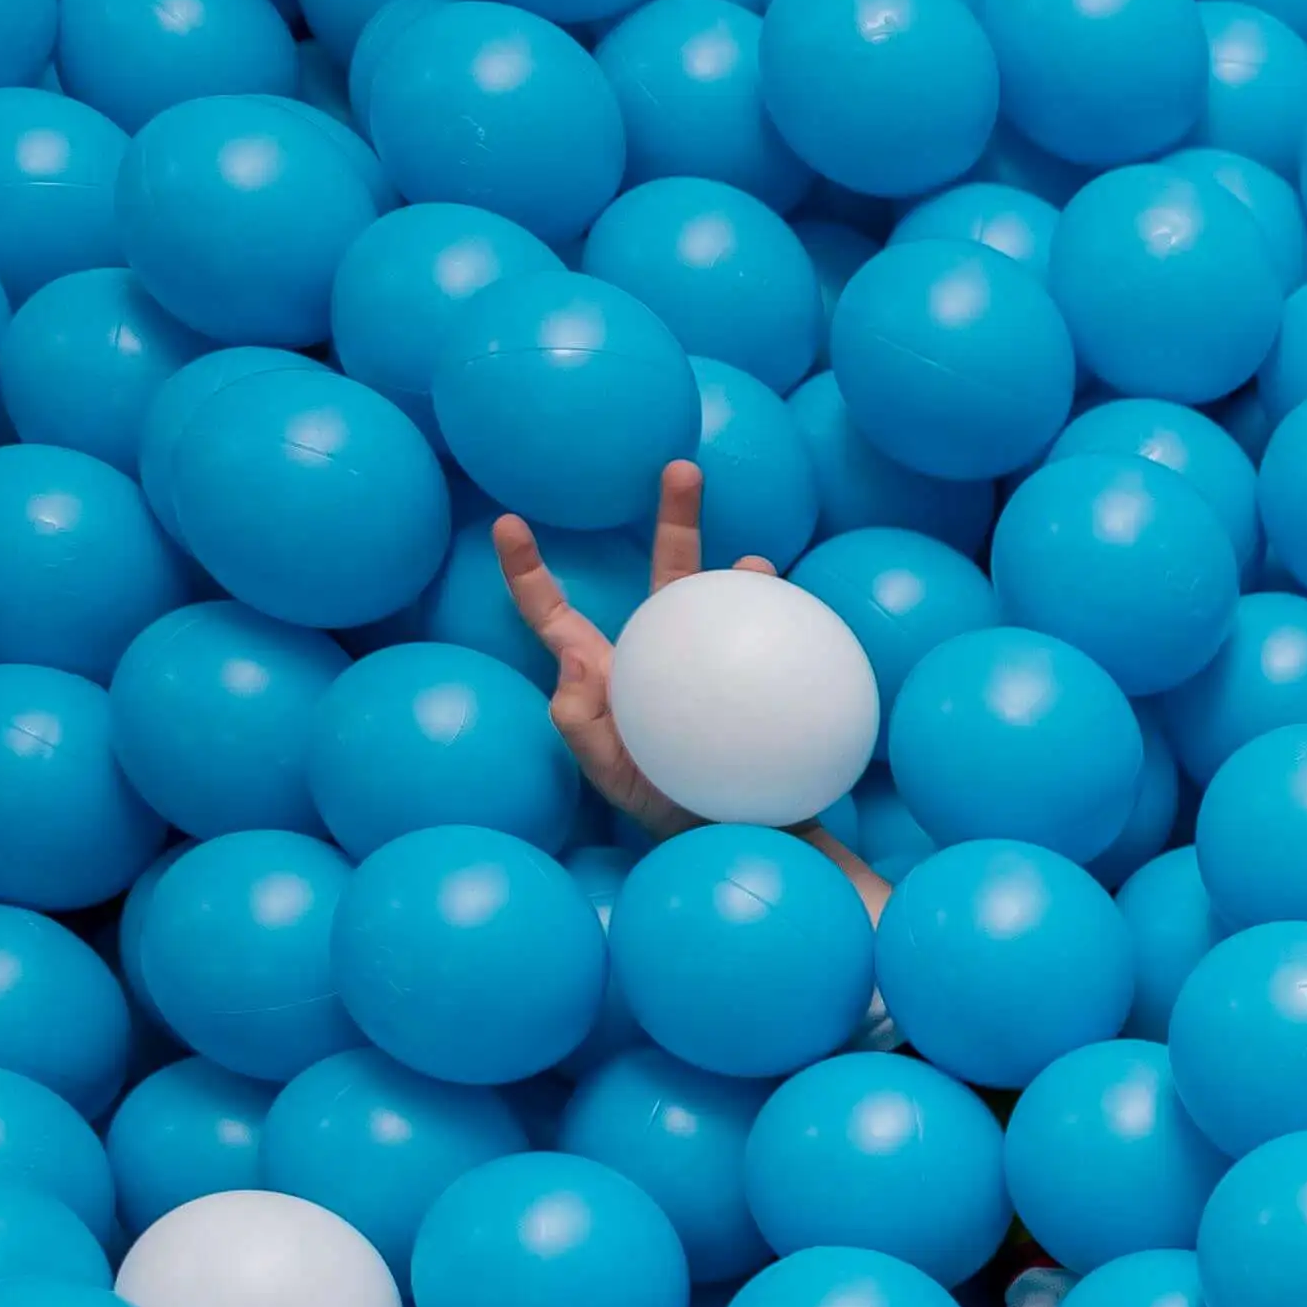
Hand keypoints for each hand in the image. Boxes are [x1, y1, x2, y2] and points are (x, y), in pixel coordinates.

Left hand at [493, 460, 766, 837]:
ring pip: (723, 597)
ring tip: (758, 567)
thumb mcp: (611, 778)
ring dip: (740, 573)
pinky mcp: (761, 677)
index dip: (528, 570)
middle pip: (664, 573)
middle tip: (683, 470)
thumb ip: (580, 724)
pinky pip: (771, 638)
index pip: (555, 615)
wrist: (743, 837)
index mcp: (608, 671)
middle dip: (676, 518)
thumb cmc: (666, 810)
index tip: (509, 523)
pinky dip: (784, 621)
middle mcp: (659, 651)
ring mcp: (714, 660)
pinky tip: (797, 619)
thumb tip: (568, 654)